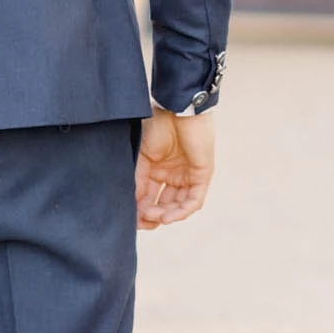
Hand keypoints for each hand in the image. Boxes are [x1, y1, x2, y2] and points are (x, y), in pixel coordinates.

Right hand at [135, 110, 216, 230]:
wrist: (177, 110)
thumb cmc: (157, 126)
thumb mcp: (142, 157)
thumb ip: (138, 181)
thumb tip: (132, 206)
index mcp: (157, 170)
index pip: (149, 197)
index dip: (140, 211)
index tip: (131, 220)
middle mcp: (173, 175)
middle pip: (164, 205)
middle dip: (153, 216)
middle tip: (143, 221)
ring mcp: (188, 176)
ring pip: (179, 206)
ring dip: (166, 215)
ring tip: (155, 218)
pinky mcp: (202, 175)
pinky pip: (194, 200)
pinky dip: (181, 211)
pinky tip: (168, 217)